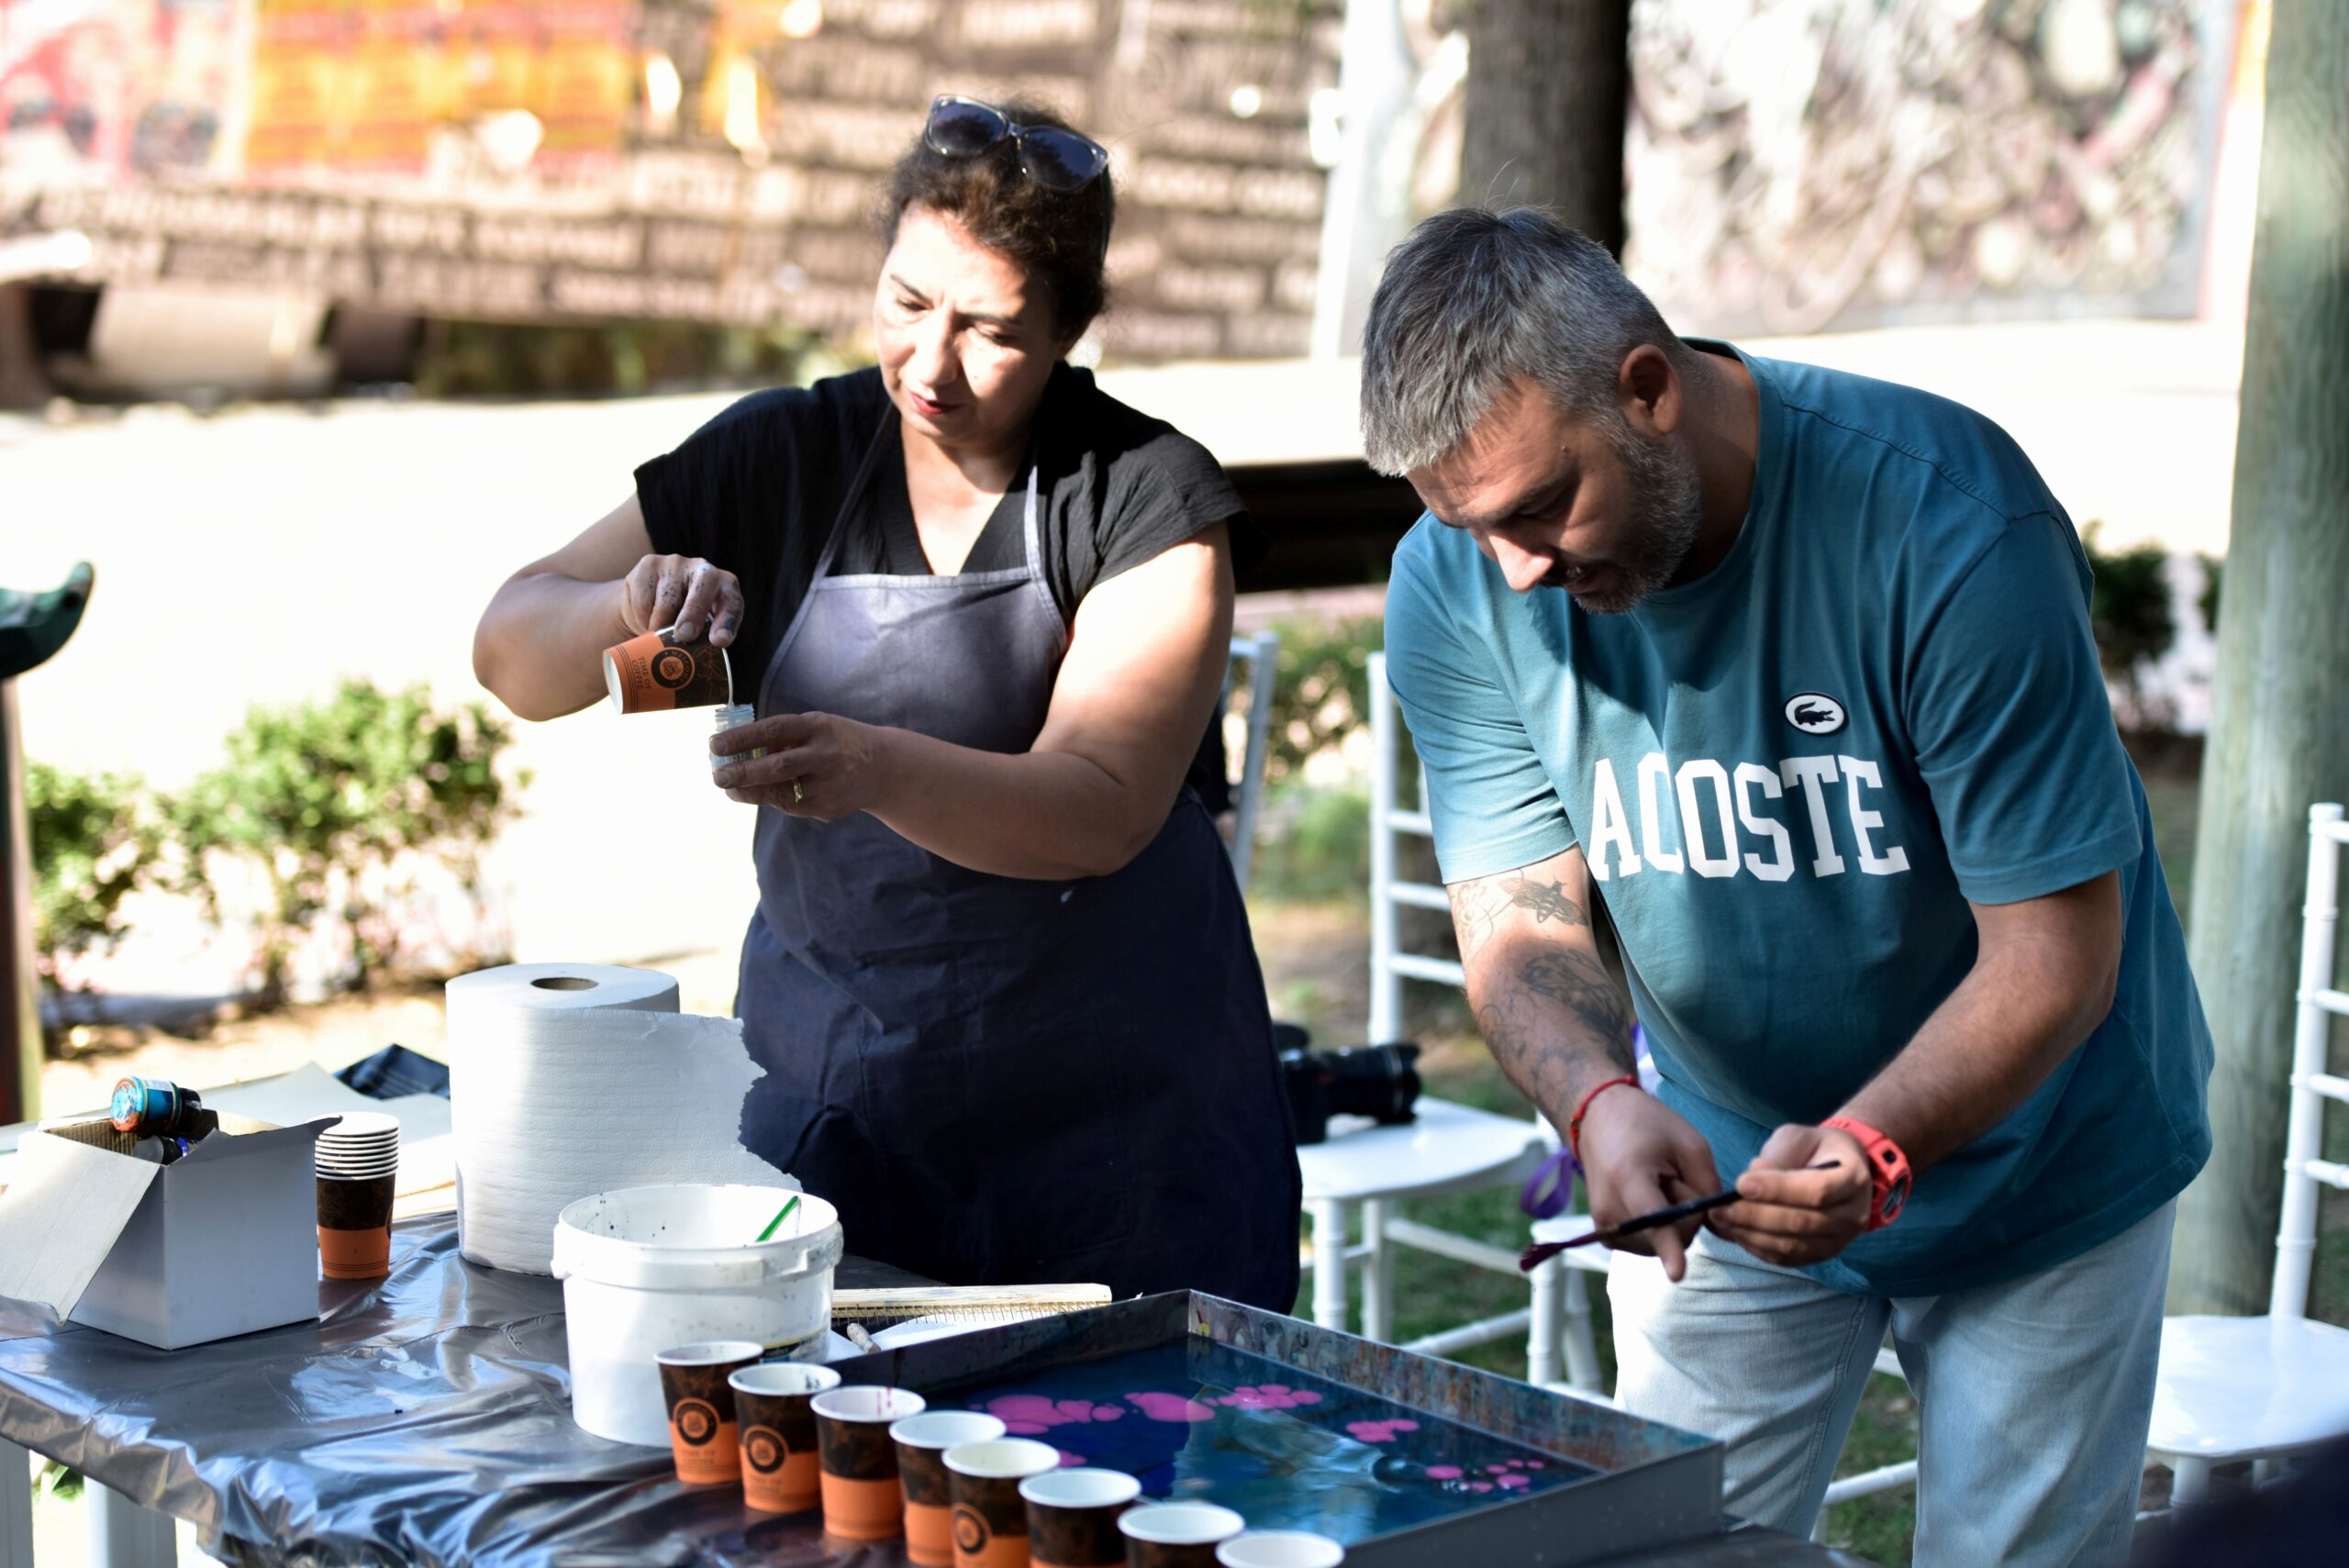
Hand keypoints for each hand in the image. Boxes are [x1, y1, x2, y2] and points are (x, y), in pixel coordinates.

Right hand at [619, 554, 743, 646]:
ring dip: (660, 626)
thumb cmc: (683, 619)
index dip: (727, 621)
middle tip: (684, 635)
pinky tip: (645, 620)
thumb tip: (694, 668)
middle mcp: (704, 569)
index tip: (719, 641)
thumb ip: (703, 640)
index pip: (732, 602)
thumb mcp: (700, 628)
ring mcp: (675, 564)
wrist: (649, 600)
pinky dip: (642, 618)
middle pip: (703, 587)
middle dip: (693, 612)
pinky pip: (644, 600)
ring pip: (667, 600)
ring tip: (657, 635)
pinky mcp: (648, 564)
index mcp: (725, 586)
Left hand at [712, 712, 887, 821]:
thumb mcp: (817, 727)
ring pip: (780, 793)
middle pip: (777, 766)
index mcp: (818, 727)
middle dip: (743, 772)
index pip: (774, 730)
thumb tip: (739, 751)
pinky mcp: (828, 807)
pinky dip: (772, 800)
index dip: (742, 738)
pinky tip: (760, 794)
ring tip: (730, 789)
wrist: (883, 768)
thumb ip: (784, 738)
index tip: (715, 745)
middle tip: (718, 776)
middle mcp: (825, 755)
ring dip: (750, 792)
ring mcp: (828, 784)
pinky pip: (791, 807)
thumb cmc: (836, 742)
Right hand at [1574, 1087, 1723, 1281]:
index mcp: (1630, 1177)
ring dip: (1672, 1220)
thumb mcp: (1691, 1145)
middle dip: (1686, 1212)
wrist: (1600, 1119)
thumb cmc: (1649, 1126)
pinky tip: (1646, 1199)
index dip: (1668, 1248)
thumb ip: (1710, 1188)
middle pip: (1672, 1234)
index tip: (1678, 1274)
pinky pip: (1650, 1245)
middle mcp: (1610, 1208)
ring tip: (1655, 1184)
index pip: (1653, 1218)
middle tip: (1671, 1176)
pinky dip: (1658, 1228)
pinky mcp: (1606, 1236)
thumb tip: (1726, 1231)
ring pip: (1663, 1244)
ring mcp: (1604, 1226)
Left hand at [1709, 1124, 1871, 1266]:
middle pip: (1801, 1222)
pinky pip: (1787, 1258)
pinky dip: (1757, 1247)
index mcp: (1852, 1179)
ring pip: (1792, 1245)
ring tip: (1720, 1220)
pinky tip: (1734, 1232)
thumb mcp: (1800, 1137)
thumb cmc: (1816, 1149)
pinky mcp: (1821, 1254)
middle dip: (1754, 1216)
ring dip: (1751, 1235)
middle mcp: (1852, 1215)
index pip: (1816, 1190)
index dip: (1777, 1189)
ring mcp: (1839, 1240)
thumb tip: (1754, 1175)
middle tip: (1720, 1208)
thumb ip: (1780, 1154)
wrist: (1841, 1171)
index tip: (1741, 1183)